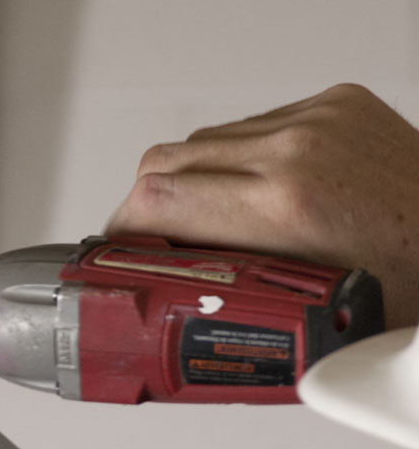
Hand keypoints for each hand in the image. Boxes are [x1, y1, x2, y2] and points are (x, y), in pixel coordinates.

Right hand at [106, 83, 418, 327]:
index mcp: (288, 207)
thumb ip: (243, 322)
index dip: (120, 229)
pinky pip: (249, 124)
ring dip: (190, 182)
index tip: (116, 253)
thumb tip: (185, 346)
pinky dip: (237, 158)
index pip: (156, 198)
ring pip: (201, 142)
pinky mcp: (333, 101)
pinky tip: (259, 192)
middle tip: (151, 245)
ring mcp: (315, 119)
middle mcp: (295, 151)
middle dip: (143, 208)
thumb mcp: (324, 324)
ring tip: (212, 224)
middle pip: (163, 164)